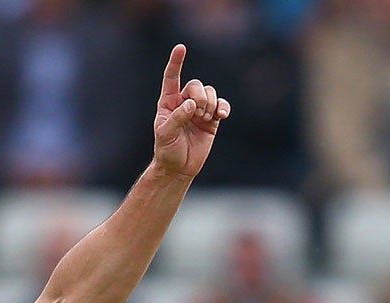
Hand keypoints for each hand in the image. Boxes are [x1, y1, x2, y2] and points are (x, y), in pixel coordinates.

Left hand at [151, 44, 229, 180]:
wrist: (179, 168)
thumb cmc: (167, 150)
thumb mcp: (166, 135)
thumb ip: (177, 118)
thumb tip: (191, 105)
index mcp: (168, 102)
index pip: (172, 78)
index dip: (176, 63)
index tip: (181, 47)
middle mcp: (184, 102)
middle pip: (197, 85)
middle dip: (200, 96)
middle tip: (198, 113)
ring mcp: (199, 110)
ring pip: (210, 93)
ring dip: (210, 103)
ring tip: (205, 118)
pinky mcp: (211, 119)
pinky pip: (221, 104)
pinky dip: (223, 107)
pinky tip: (222, 115)